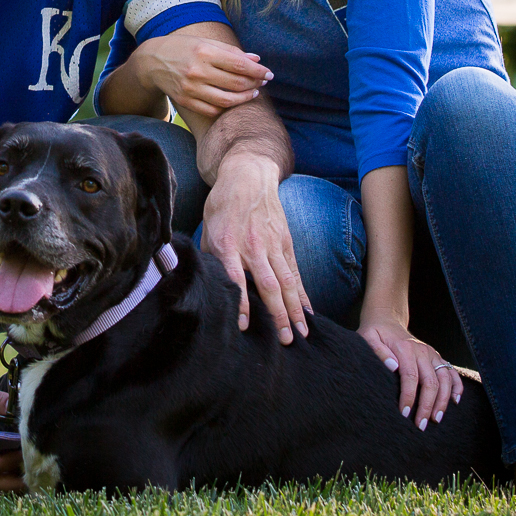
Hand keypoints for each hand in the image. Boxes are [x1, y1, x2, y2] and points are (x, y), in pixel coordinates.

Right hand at [128, 35, 272, 119]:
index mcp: (204, 52)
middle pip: (236, 83)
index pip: (240, 64)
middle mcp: (197, 71)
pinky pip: (213, 109)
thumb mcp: (205, 43)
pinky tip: (234, 100)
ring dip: (245, 97)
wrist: (151, 62)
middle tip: (263, 82)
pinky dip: (227, 106)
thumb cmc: (183, 48)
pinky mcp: (186, 101)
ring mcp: (191, 89)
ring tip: (253, 92)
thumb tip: (256, 59)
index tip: (269, 74)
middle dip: (255, 84)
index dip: (258, 71)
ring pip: (227, 100)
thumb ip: (231, 51)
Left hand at [200, 152, 309, 342]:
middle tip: (286, 341)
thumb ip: (210, 258)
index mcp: (228, 244)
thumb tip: (206, 287)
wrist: (248, 175)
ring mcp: (273, 245)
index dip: (242, 303)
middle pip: (268, 286)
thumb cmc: (222, 206)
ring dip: (294, 310)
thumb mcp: (207, 229)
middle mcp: (253, 247)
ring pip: (287, 282)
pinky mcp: (286, 242)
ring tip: (301, 333)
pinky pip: (295, 272)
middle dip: (278, 315)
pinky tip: (308, 312)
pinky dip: (302, 293)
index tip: (245, 326)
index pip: (236, 279)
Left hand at [358, 313, 462, 428]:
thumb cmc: (375, 333)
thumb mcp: (368, 338)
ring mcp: (432, 354)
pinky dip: (457, 386)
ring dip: (443, 400)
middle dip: (427, 405)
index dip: (409, 397)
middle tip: (421, 425)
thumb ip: (378, 351)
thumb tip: (392, 367)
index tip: (405, 413)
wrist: (387, 320)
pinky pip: (452, 372)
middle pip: (431, 381)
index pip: (410, 377)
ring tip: (436, 419)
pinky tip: (455, 401)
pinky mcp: (437, 357)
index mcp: (405, 349)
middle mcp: (423, 351)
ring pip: (445, 379)